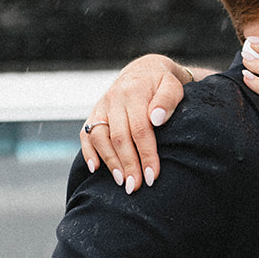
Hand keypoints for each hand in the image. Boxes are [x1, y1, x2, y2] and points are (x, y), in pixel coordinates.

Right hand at [79, 55, 188, 190]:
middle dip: (128, 164)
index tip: (152, 176)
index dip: (146, 154)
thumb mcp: (173, 85)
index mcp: (135, 92)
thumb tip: (156, 118)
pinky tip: (95, 169)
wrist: (144, 71)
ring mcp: (102, 106)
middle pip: (119, 137)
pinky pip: (86, 134)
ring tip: (121, 182)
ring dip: (110, 162)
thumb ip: (168, 99)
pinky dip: (88, 152)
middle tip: (135, 186)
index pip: (140, 129)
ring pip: (100, 137)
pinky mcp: (94, 113)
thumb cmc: (162, 84)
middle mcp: (114, 99)